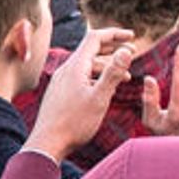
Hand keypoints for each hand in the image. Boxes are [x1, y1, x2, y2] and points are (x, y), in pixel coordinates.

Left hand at [24, 31, 144, 163]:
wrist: (46, 144)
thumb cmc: (73, 124)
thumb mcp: (99, 98)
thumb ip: (113, 73)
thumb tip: (126, 50)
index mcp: (75, 67)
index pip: (95, 38)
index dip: (115, 34)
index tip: (132, 36)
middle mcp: (66, 70)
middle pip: (91, 50)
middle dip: (113, 49)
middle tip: (132, 51)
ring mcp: (61, 82)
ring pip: (87, 67)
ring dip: (107, 67)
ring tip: (126, 77)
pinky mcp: (60, 94)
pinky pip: (80, 78)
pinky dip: (96, 79)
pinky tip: (104, 90)